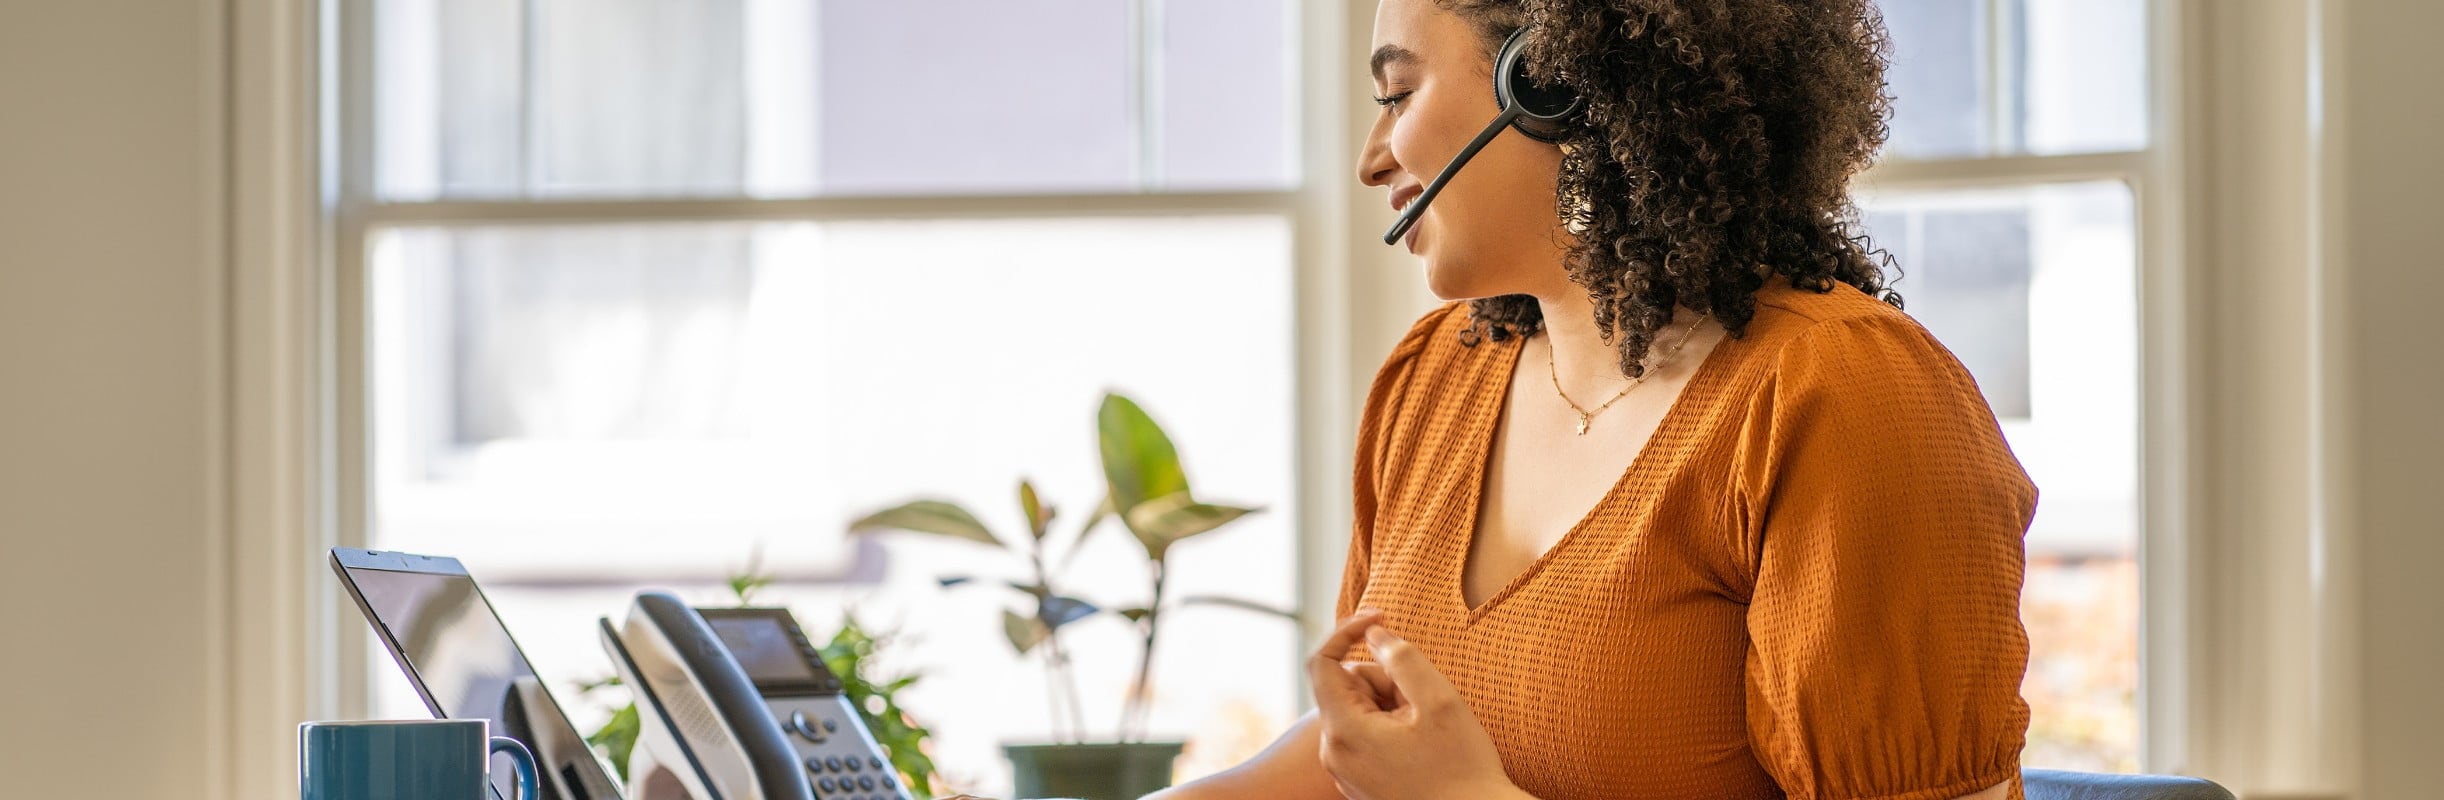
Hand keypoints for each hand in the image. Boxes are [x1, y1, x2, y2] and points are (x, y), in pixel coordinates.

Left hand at [1305, 609, 1518, 799]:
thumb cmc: (1462, 768)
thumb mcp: (1438, 701)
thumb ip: (1401, 657)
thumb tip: (1373, 634)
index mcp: (1345, 731)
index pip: (1322, 662)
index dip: (1348, 630)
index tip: (1383, 618)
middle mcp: (1334, 754)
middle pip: (1347, 687)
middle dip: (1384, 680)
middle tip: (1423, 701)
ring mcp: (1344, 773)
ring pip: (1359, 711)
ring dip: (1391, 706)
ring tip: (1426, 728)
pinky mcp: (1358, 783)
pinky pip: (1366, 736)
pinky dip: (1390, 728)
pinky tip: (1421, 747)